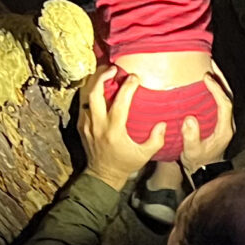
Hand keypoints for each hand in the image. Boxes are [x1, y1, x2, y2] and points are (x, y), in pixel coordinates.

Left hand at [77, 68, 163, 187]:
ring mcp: (86, 125)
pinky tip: (100, 91)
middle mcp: (97, 125)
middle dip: (102, 77)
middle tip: (113, 69)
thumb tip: (162, 124)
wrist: (102, 175)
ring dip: (95, 84)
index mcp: (113, 131)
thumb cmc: (125, 164)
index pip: (120, 103)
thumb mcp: (144, 155)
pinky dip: (91, 95)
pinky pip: (83, 105)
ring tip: (106, 75)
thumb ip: (156, 140)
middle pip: (94, 94)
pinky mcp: (81, 126)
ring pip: (86, 97)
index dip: (128, 87)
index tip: (135, 78)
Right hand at [179, 70, 234, 170]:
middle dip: (220, 78)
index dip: (217, 90)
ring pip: (226, 96)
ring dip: (219, 80)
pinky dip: (215, 88)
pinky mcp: (220, 119)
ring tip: (209, 64)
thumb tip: (190, 119)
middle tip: (210, 61)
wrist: (205, 169)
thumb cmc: (198, 161)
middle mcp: (228, 122)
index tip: (206, 78)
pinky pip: (220, 99)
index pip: (225, 104)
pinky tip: (205, 79)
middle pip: (229, 95)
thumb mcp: (191, 152)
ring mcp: (225, 120)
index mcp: (224, 129)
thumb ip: (191, 137)